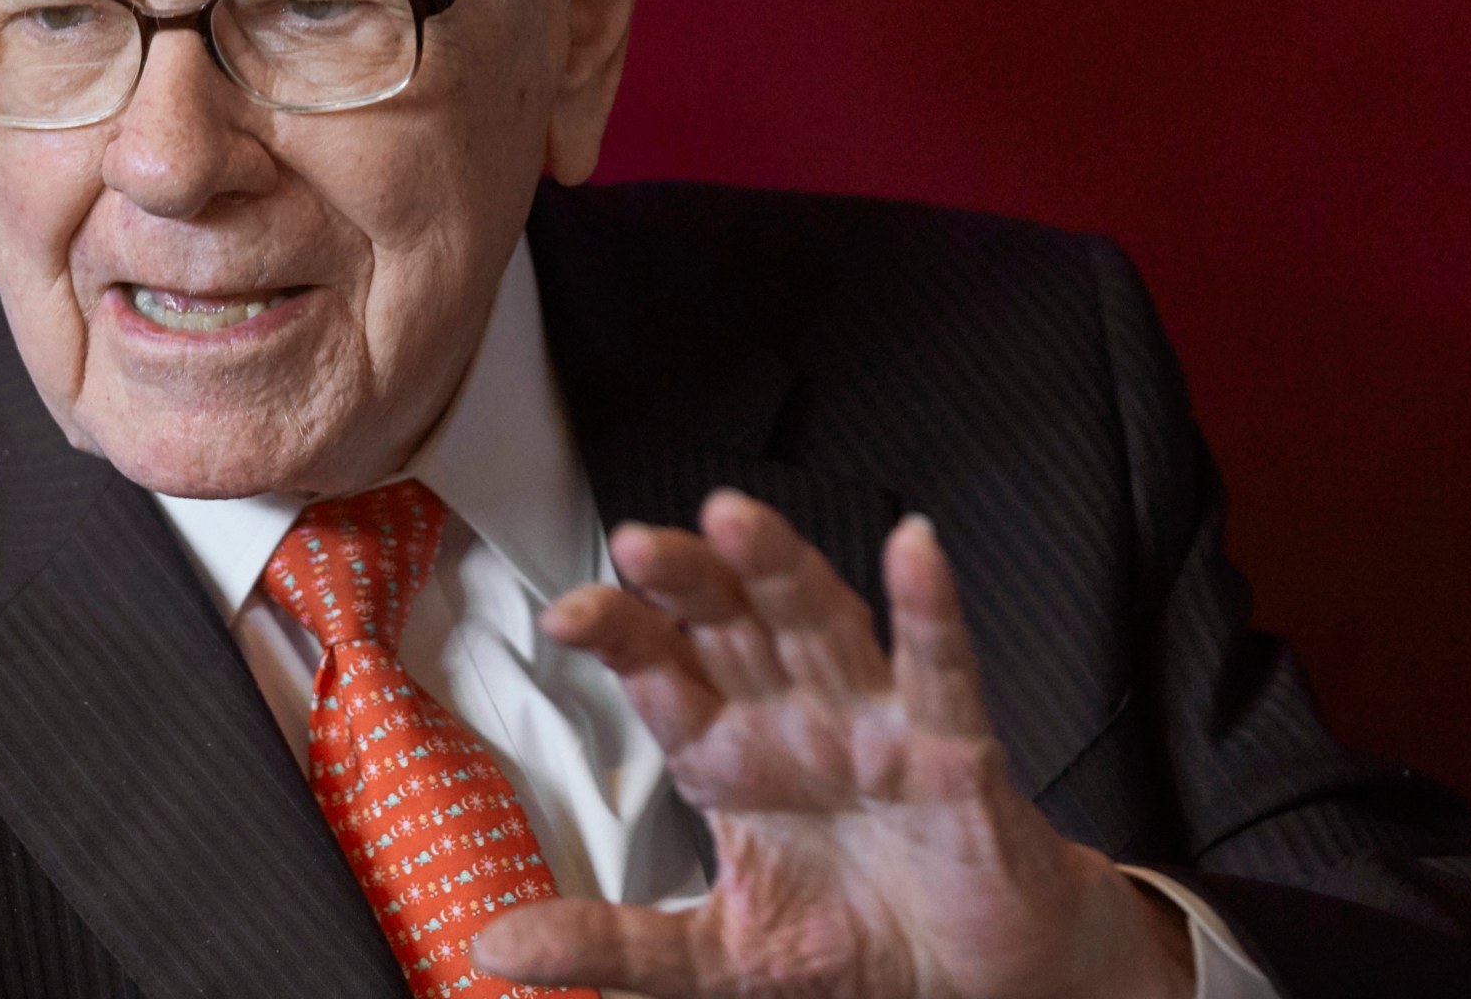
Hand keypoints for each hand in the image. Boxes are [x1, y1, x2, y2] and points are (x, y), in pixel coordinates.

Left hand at [472, 490, 1192, 998]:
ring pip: (820, 623)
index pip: (664, 675)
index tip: (566, 614)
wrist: (974, 983)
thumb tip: (495, 947)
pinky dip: (930, 609)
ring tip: (735, 519)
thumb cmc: (855, 944)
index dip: (621, 636)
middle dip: (685, 580)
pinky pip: (940, 671)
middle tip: (636, 543)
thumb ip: (612, 943)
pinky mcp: (954, 751)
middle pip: (730, 625)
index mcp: (731, 756)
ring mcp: (874, 725)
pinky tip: (914, 549)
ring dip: (781, 568)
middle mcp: (794, 720)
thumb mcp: (715, 957)